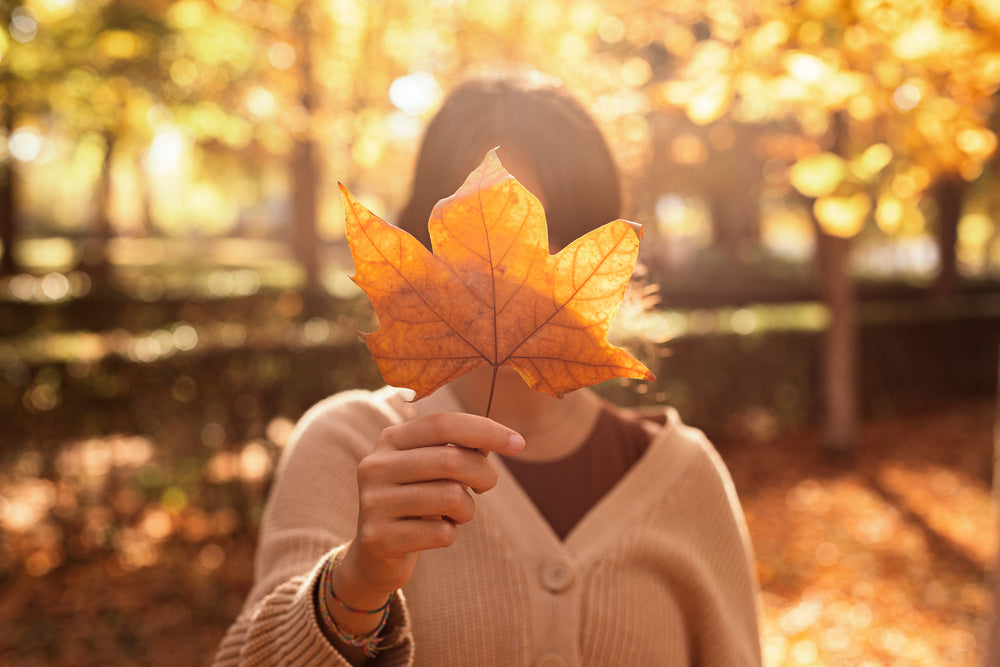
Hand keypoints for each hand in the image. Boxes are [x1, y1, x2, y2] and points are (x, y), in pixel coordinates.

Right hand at [332, 412, 524, 610]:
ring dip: (467, 510)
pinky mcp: (378, 537)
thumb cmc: (416, 502)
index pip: (443, 424)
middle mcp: (376, 466)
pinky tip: (436, 534)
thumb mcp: (433, 470)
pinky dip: (451, 535)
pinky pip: (441, 534)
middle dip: (483, 474)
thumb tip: (500, 440)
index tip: (519, 444)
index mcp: (390, 440)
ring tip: (455, 514)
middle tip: (485, 487)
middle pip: (451, 459)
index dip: (486, 430)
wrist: (375, 554)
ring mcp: (374, 502)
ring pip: (451, 497)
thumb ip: (462, 450)